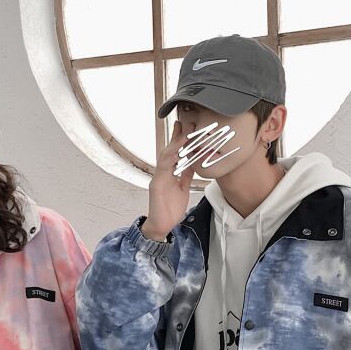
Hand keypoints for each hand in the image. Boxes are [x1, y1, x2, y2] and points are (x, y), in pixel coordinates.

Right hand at [141, 119, 196, 240]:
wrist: (161, 226)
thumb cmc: (170, 210)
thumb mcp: (183, 189)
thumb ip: (186, 176)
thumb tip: (194, 163)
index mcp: (169, 174)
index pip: (175, 154)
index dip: (181, 141)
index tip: (189, 128)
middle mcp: (162, 174)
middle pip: (169, 151)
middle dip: (177, 137)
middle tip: (187, 123)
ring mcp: (158, 178)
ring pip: (165, 156)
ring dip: (175, 144)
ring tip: (184, 133)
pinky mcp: (156, 185)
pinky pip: (163, 169)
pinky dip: (170, 159)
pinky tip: (177, 152)